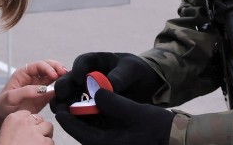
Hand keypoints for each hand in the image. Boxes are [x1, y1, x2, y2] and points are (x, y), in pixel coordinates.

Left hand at [0, 60, 65, 124]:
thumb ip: (26, 91)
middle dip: (57, 68)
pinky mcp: (42, 98)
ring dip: (60, 76)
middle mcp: (32, 78)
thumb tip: (42, 89)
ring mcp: (38, 87)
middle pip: (48, 67)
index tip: (54, 74)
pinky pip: (53, 91)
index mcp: (23, 74)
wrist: (0, 118)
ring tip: (67, 79)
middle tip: (64, 72)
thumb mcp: (10, 97)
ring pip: (52, 77)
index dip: (47, 68)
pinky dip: (59, 89)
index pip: (38, 65)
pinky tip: (64, 90)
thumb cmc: (2, 104)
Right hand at [0, 110, 52, 144]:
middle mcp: (25, 122)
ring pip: (48, 126)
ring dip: (45, 134)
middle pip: (39, 118)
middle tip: (35, 136)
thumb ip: (16, 127)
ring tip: (40, 142)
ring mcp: (36, 132)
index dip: (29, 122)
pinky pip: (51, 140)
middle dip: (38, 126)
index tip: (27, 129)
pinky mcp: (44, 142)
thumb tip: (25, 128)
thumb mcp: (5, 133)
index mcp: (13, 119)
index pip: (27, 113)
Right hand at [50, 53, 161, 113]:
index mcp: (95, 60)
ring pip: (68, 96)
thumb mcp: (132, 69)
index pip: (83, 62)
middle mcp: (85, 75)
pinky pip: (76, 110)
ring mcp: (83, 91)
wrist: (142, 87)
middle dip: (63, 88)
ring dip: (62, 103)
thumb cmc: (136, 72)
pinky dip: (72, 115)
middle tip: (62, 98)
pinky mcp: (86, 106)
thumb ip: (120, 76)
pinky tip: (72, 122)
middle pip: (69, 79)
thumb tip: (109, 86)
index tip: (79, 79)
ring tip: (61, 112)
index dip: (78, 69)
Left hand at [54, 89, 173, 144]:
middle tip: (62, 99)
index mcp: (106, 144)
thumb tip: (95, 92)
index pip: (79, 132)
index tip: (58, 105)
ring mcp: (110, 141)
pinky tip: (91, 101)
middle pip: (81, 130)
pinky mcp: (116, 137)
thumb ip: (113, 103)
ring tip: (73, 96)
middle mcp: (106, 144)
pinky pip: (98, 126)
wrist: (175, 137)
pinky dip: (93, 115)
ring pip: (89, 127)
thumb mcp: (135, 112)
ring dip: (82, 113)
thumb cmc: (157, 127)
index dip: (66, 118)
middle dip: (71, 114)